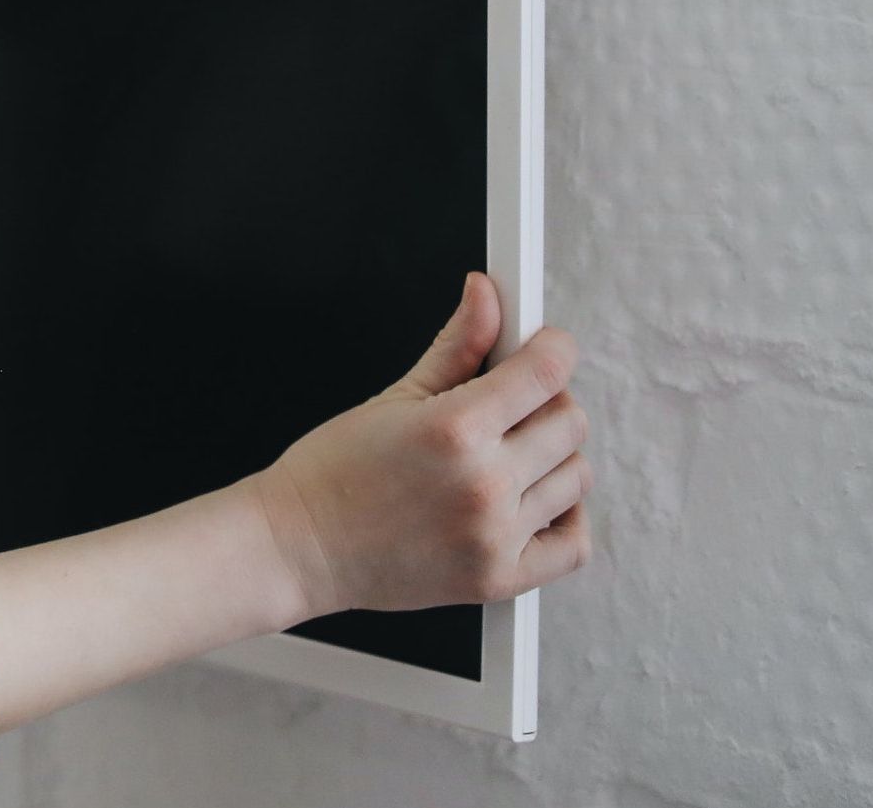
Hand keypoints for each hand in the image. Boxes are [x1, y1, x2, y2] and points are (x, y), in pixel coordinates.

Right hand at [243, 272, 594, 621]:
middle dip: (547, 401)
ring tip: (509, 456)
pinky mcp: (499, 578)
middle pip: (569, 423)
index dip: (554, 347)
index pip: (546, 371)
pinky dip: (565, 519)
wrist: (297, 548)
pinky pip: (573, 545)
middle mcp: (484, 483)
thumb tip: (487, 294)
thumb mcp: (395, 397)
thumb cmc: (333, 474)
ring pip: (575, 477)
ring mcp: (495, 536)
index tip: (546, 345)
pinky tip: (533, 502)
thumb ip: (457, 345)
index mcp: (455, 429)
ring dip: (552, 458)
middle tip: (512, 404)